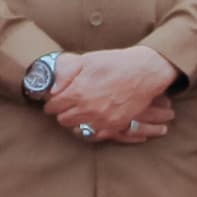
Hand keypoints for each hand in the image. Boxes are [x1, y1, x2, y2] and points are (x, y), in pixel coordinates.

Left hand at [42, 45, 177, 142]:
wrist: (145, 72)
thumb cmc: (116, 63)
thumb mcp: (88, 60)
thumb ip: (66, 74)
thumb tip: (52, 88)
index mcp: (78, 92)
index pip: (53, 106)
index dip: (52, 102)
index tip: (54, 100)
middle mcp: (88, 109)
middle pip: (63, 120)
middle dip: (62, 112)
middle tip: (66, 106)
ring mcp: (102, 119)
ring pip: (76, 129)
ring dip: (75, 121)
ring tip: (79, 112)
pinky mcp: (115, 125)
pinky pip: (94, 135)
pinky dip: (90, 129)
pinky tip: (91, 120)